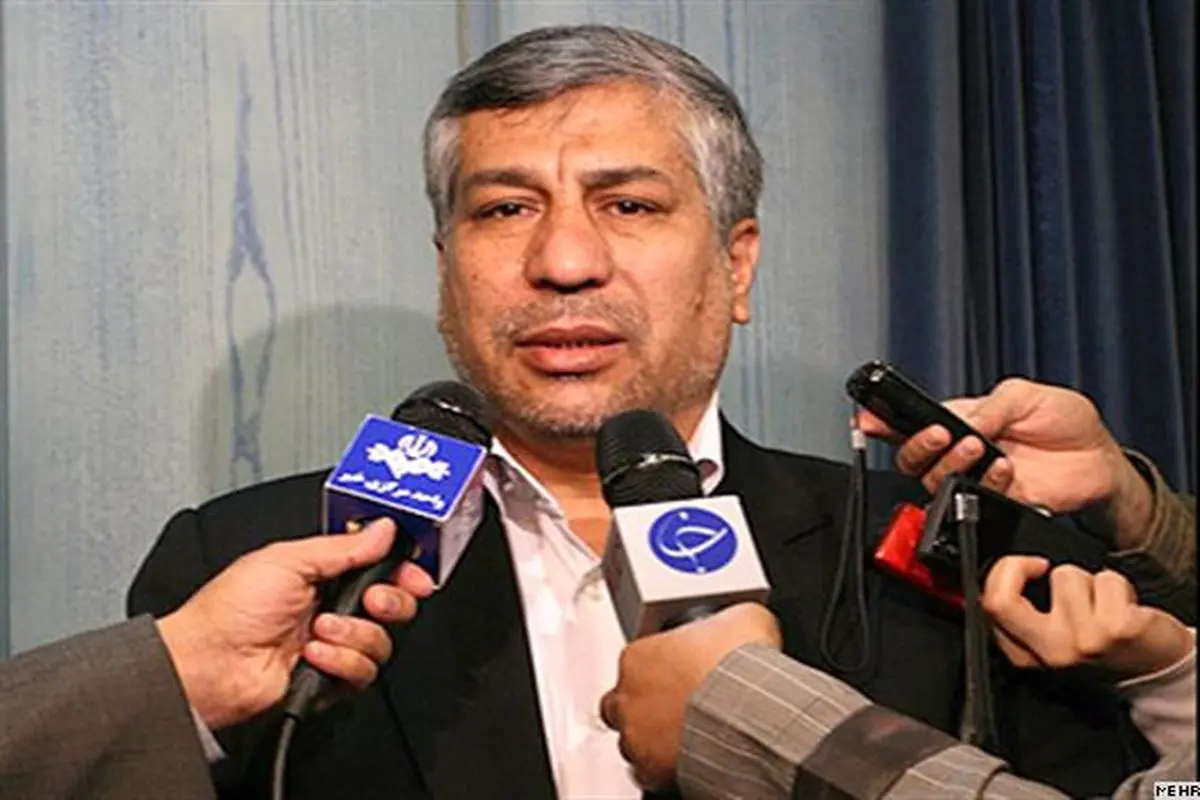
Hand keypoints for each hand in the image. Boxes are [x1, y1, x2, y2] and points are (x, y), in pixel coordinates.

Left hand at [155, 518, 433, 729]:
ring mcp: (333, 644)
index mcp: (323, 572)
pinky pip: (363, 672)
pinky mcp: (331, 677)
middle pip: (393, 604)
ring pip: (382, 641)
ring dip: (353, 635)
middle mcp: (332, 607)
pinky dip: (340, 662)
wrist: (207, 665)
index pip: (381, 566)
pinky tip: (312, 655)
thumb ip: (344, 546)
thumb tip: (383, 529)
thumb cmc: (229, 610)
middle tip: (371, 600)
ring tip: (319, 632)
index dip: (404, 570)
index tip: (414, 574)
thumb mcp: (289, 559)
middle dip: (389, 601)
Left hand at [598, 603, 781, 789]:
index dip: (660, 667)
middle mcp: (629, 695)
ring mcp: (637, 734)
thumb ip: (728, 621)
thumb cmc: (738, 665)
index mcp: (639, 656)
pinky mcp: (652, 769)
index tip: (681, 670)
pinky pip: (648, 772)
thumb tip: (743, 621)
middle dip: (643, 704)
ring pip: (630, 739)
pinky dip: (664, 767)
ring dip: (651, 737)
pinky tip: (687, 759)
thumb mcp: (742, 619)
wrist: (748, 708)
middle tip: (676, 703)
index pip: (635, 662)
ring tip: (684, 735)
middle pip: (620, 702)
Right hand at [858, 377, 1152, 545]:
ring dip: (952, 465)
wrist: (1098, 459)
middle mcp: (961, 451)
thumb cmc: (1065, 421)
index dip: (883, 422)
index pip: (911, 421)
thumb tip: (961, 421)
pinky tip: (1007, 469)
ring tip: (981, 448)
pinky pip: (973, 500)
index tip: (868, 419)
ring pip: (935, 482)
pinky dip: (988, 483)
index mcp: (961, 417)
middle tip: (943, 435)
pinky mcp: (995, 502)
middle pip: (912, 457)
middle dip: (917, 447)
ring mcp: (976, 478)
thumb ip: (990, 406)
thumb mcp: (1026, 395)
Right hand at [981, 555, 1191, 678]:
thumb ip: (1021, 612)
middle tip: (1040, 566)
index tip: (1025, 568)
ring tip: (1099, 602)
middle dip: (1015, 567)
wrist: (1156, 671)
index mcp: (1025, 655)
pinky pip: (1105, 579)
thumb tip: (1000, 571)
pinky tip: (1122, 607)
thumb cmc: (1103, 648)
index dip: (1001, 574)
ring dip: (1087, 580)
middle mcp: (1050, 652)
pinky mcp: (1116, 628)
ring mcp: (1082, 641)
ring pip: (1066, 576)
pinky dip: (1117, 585)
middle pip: (1002, 599)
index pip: (988, 606)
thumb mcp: (1051, 638)